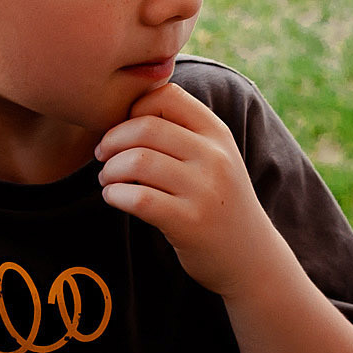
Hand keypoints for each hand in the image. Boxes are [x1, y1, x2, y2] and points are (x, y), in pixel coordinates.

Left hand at [94, 83, 285, 295]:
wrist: (250, 256)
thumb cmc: (217, 201)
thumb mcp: (214, 157)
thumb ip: (182, 131)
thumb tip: (125, 105)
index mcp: (217, 133)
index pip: (167, 96)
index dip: (134, 107)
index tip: (122, 129)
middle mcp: (214, 157)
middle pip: (146, 126)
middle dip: (112, 139)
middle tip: (102, 155)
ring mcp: (204, 190)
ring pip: (138, 161)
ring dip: (110, 169)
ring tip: (107, 179)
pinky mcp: (189, 222)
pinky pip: (138, 198)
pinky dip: (115, 195)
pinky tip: (114, 197)